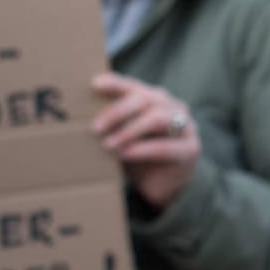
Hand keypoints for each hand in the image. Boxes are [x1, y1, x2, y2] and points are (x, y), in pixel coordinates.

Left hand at [89, 72, 200, 209]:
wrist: (162, 186)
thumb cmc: (138, 155)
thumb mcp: (121, 135)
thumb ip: (111, 123)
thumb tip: (79, 114)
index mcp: (156, 99)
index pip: (135, 86)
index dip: (116, 83)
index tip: (94, 84)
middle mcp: (174, 107)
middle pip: (146, 99)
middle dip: (118, 111)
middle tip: (95, 127)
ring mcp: (187, 126)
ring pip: (158, 118)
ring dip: (129, 130)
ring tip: (108, 144)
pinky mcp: (190, 149)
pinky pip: (166, 146)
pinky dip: (142, 149)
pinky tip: (125, 154)